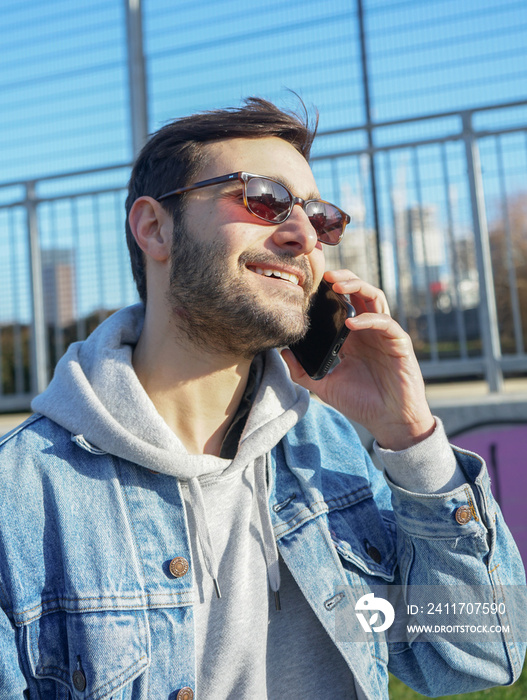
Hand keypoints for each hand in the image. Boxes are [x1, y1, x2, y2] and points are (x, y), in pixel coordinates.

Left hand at [281, 270, 434, 450]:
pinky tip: (351, 323)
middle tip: (326, 275)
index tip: (311, 283)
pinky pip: (386, 323)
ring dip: (357, 287)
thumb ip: (303, 371)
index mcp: (353, 336)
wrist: (389, 423)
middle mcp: (369, 330)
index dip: (330, 290)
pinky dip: (368, 319)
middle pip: (360, 292)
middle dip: (344, 278)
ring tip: (338, 285)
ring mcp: (385, 335)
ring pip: (375, 298)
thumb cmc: (361, 404)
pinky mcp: (399, 344)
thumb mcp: (325, 386)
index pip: (344, 303)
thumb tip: (282, 353)